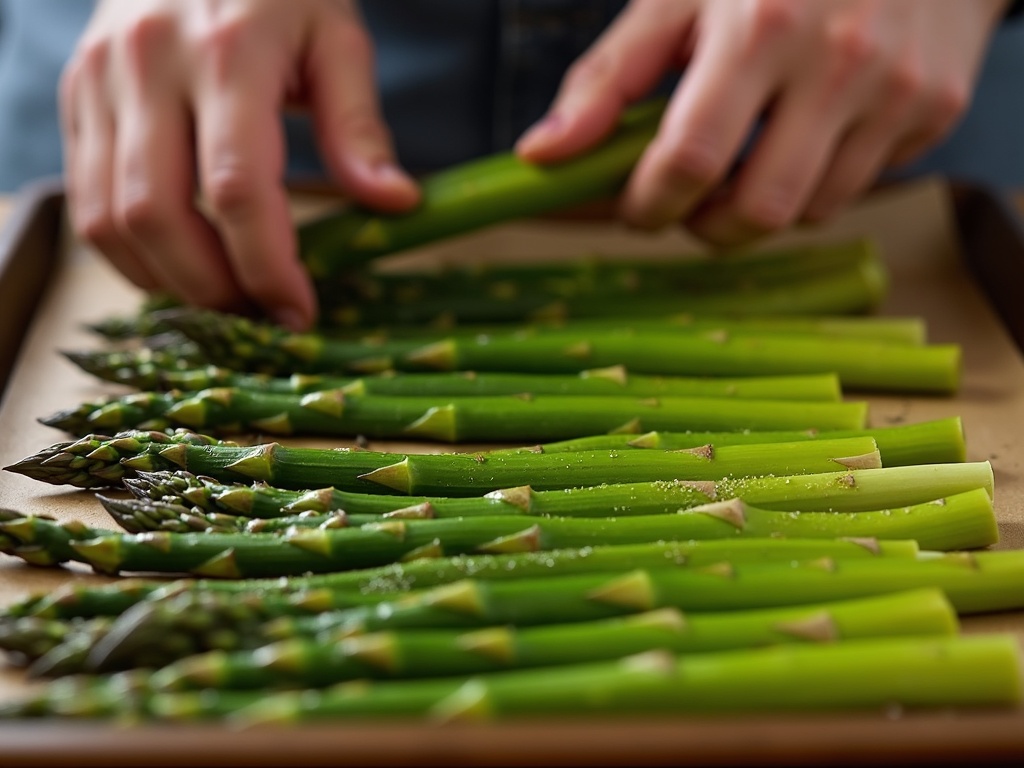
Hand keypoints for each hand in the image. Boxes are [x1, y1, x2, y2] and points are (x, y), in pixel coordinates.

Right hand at [60, 0, 418, 329]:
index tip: (299, 310)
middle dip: (211, 288)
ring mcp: (99, 82)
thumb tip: (395, 203)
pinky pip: (84, 201)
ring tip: (224, 298)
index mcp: (229, 53)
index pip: (237, 188)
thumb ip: (359, 124)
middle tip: (259, 314)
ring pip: (108, 219)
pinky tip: (179, 267)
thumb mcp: (338, 39)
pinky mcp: (76, 99)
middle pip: (157, 214)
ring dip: (166, 280)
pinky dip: (130, 254)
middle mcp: (148, 66)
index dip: (267, 266)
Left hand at [517, 0, 1007, 245]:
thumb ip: (608, 78)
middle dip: (704, 227)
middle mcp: (840, 62)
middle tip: (686, 201)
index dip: (648, 204)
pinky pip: (862, 186)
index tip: (635, 206)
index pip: (690, 160)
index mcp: (760, 27)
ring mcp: (899, 89)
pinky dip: (818, 181)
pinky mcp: (937, 107)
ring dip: (760, 206)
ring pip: (812, 212)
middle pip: (757, 211)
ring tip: (746, 159)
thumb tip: (538, 156)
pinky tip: (807, 132)